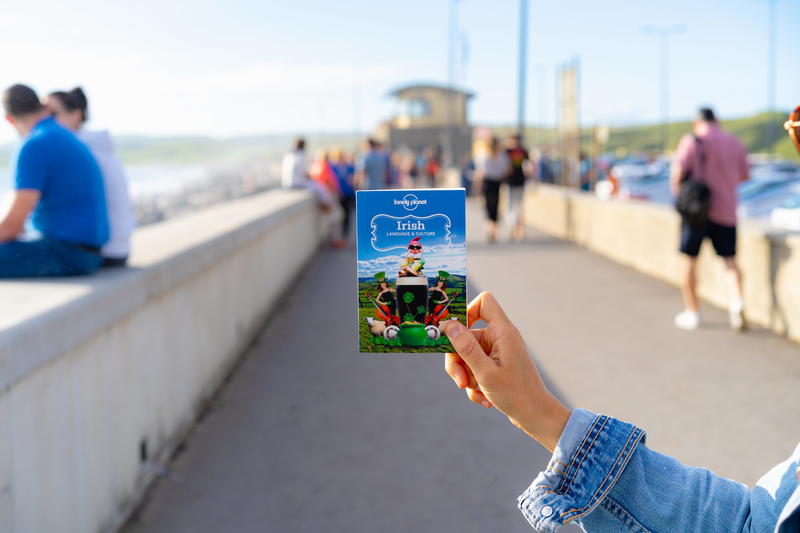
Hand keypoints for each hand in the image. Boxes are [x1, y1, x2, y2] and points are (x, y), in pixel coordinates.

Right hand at [443, 292, 569, 451]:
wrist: (535, 416)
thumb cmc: (516, 394)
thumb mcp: (485, 372)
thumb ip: (466, 347)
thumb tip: (450, 325)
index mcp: (502, 332)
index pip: (484, 302)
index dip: (466, 311)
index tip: (454, 332)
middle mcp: (500, 338)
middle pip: (466, 336)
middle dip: (459, 360)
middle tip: (459, 380)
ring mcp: (497, 353)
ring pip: (467, 355)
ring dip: (466, 376)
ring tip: (476, 392)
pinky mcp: (495, 366)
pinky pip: (474, 368)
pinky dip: (474, 384)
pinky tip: (484, 398)